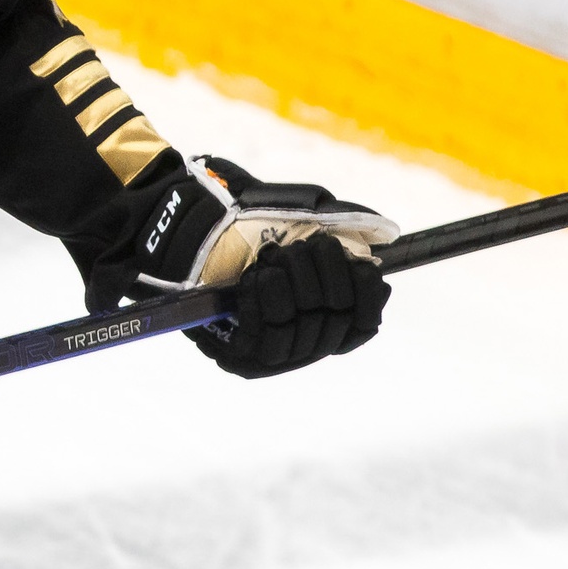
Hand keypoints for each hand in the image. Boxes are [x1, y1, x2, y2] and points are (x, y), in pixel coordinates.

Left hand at [85, 155, 394, 378]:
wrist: (180, 222)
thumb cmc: (238, 215)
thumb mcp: (299, 210)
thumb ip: (345, 221)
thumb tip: (387, 235)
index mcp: (317, 310)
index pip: (363, 324)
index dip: (368, 297)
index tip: (365, 266)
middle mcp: (298, 338)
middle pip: (337, 325)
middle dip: (324, 277)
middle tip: (299, 247)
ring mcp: (268, 353)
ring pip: (305, 336)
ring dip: (292, 288)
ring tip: (268, 259)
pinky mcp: (237, 358)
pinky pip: (268, 342)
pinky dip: (266, 305)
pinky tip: (252, 281)